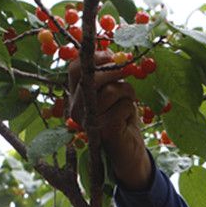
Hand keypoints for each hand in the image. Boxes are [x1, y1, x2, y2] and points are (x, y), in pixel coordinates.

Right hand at [67, 51, 152, 189]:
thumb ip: (109, 76)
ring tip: (128, 102)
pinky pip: (122, 106)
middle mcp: (76, 109)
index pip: (75, 69)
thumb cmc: (121, 118)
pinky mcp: (104, 130)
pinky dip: (130, 108)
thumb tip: (114, 54)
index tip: (110, 55)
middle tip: (127, 71)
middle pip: (91, 76)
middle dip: (113, 70)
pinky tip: (127, 119)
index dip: (93, 58)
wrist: (129, 152)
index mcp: (75, 97)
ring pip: (110, 90)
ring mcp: (89, 121)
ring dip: (126, 92)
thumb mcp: (114, 92)